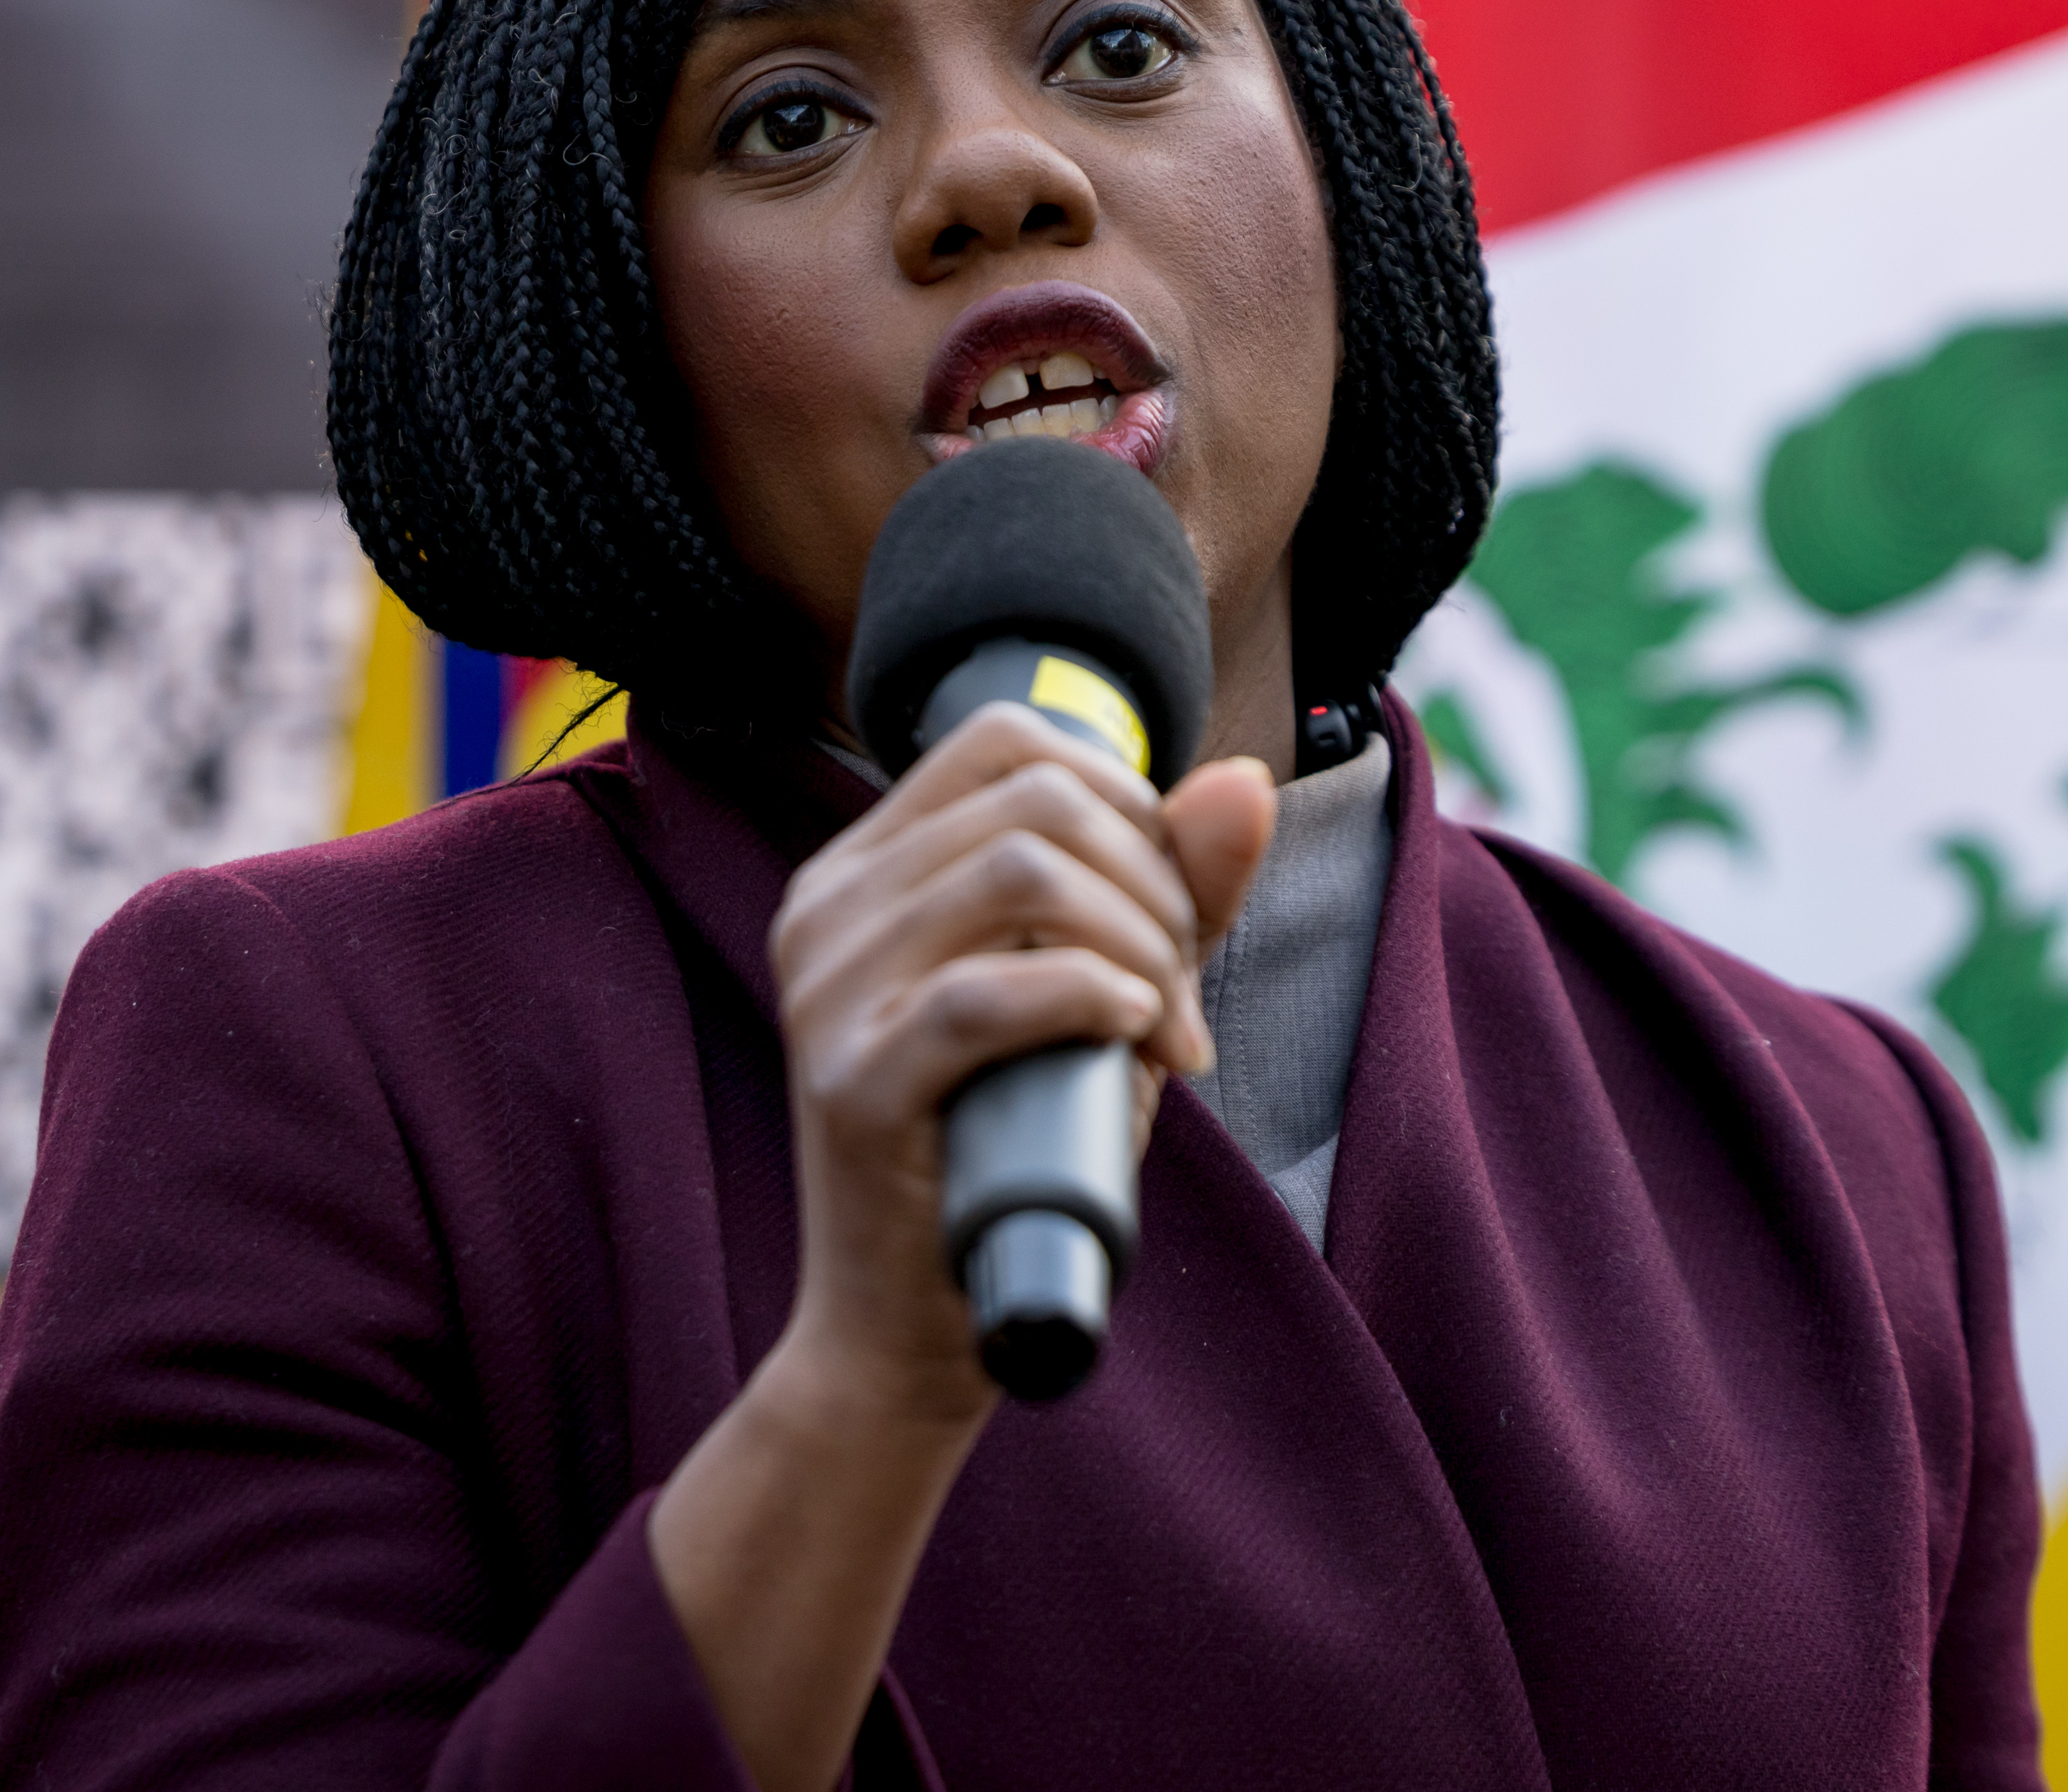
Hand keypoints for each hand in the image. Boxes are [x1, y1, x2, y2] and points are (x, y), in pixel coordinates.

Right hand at [766, 702, 1276, 1417]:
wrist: (907, 1329)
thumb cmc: (1007, 1151)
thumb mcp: (1098, 992)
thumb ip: (1167, 888)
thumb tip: (1243, 780)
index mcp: (862, 869)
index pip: (1005, 739)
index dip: (1123, 798)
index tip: (1167, 908)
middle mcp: (824, 908)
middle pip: (1034, 800)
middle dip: (1152, 884)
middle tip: (1180, 995)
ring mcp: (825, 992)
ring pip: (1020, 873)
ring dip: (1138, 944)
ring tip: (1163, 1029)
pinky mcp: (849, 1083)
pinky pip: (983, 994)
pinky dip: (1089, 997)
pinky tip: (1134, 1040)